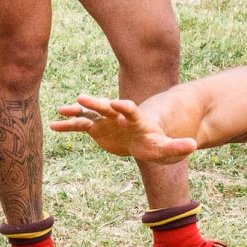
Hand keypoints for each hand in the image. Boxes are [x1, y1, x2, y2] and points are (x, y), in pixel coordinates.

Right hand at [49, 93, 196, 162]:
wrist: (145, 142)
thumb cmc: (157, 143)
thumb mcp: (168, 148)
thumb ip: (178, 146)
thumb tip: (194, 145)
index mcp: (136, 119)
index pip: (130, 109)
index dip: (124, 107)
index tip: (116, 104)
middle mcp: (119, 116)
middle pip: (106, 108)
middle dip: (96, 103)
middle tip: (82, 99)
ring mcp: (106, 121)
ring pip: (90, 115)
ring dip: (76, 112)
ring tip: (60, 110)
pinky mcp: (97, 130)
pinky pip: (80, 126)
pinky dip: (68, 126)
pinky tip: (53, 126)